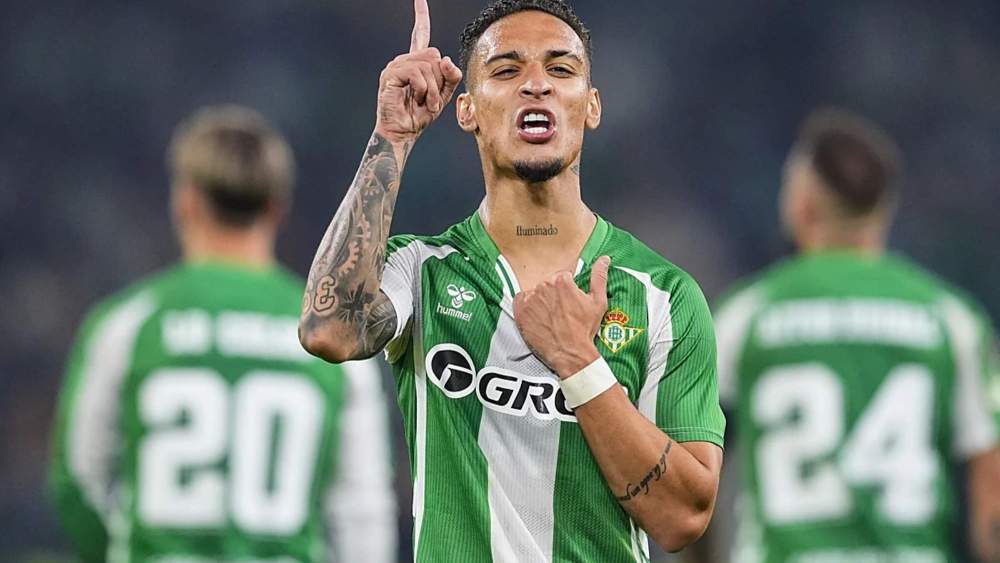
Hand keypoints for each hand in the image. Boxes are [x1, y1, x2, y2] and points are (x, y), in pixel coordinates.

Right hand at [375, 0, 462, 143]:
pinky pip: (418, 74)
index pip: (420, 34)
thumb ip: (450, 77)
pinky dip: (423, 90)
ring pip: (429, 65)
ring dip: (433, 89)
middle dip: (440, 80)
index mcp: (416, 62)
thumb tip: (447, 60)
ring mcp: (396, 66)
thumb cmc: (420, 115)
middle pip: (436, 55)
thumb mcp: (443, 95)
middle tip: (431, 98)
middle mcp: (404, 60)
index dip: (421, 15)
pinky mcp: (390, 74)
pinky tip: (416, 100)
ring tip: (424, 102)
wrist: (403, 132)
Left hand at [513, 256, 610, 377]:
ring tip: (551, 317)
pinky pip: (520, 301)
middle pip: (547, 284)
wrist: (570, 353)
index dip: (567, 290)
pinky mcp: (520, 312)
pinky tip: (537, 317)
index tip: (569, 303)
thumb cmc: (584, 329)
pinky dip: (527, 306)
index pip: (562, 276)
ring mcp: (530, 299)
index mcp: (561, 281)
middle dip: (554, 295)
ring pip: (535, 292)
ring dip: (541, 301)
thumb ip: (599, 276)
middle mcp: (543, 286)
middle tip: (561, 313)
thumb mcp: (597, 302)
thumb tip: (604, 259)